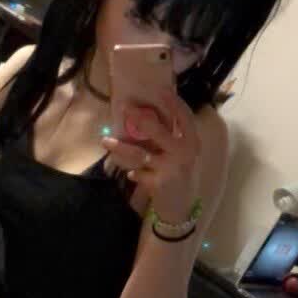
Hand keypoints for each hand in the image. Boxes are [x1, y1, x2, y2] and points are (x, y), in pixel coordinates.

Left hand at [101, 89, 201, 203]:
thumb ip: (173, 138)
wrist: (184, 208)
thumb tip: (149, 116)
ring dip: (121, 147)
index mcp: (192, 142)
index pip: (184, 117)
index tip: (160, 89)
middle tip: (124, 107)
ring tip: (105, 141)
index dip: (173, 102)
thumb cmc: (181, 175)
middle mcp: (184, 152)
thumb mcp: (184, 154)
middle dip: (139, 118)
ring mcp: (171, 168)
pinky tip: (131, 174)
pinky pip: (138, 173)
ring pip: (140, 154)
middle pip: (158, 131)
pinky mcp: (159, 184)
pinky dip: (134, 173)